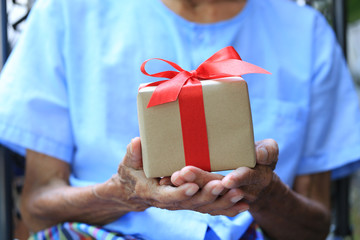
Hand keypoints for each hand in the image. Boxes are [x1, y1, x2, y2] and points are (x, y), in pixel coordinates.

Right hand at [95, 137, 245, 213]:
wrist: (133, 192)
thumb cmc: (131, 174)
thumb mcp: (128, 164)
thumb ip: (133, 154)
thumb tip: (137, 142)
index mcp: (154, 193)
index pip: (169, 195)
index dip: (181, 192)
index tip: (194, 185)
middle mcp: (170, 202)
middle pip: (192, 202)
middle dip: (208, 195)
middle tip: (224, 186)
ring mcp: (182, 203)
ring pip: (204, 207)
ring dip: (222, 203)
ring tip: (240, 195)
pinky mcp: (191, 202)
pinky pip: (210, 208)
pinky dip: (227, 208)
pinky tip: (244, 205)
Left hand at [169, 139, 278, 215]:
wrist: (257, 177)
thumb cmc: (262, 158)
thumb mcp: (270, 152)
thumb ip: (268, 152)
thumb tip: (260, 154)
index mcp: (256, 178)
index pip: (247, 178)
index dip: (238, 179)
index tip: (227, 180)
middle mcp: (239, 191)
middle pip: (219, 188)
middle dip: (202, 181)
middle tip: (185, 172)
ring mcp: (224, 197)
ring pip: (205, 196)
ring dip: (189, 188)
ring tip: (172, 178)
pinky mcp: (212, 197)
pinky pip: (197, 198)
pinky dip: (183, 191)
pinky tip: (169, 182)